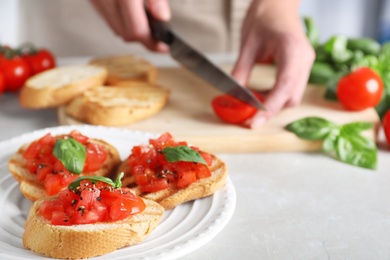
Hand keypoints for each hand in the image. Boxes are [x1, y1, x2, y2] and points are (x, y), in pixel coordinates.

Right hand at [89, 0, 170, 51]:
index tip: (164, 47)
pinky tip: (129, 10)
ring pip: (116, 28)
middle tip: (157, 33)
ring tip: (145, 17)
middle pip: (126, 34)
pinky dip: (120, 18)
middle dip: (144, 37)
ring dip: (131, 29)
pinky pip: (106, 16)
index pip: (137, 31)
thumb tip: (163, 18)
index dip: (152, 43)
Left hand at [231, 0, 314, 128]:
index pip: (285, 86)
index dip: (270, 107)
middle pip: (292, 96)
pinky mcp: (301, 66)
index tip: (255, 122)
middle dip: (271, 110)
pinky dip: (276, 96)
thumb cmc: (264, 16)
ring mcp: (305, 63)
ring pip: (293, 96)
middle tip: (249, 118)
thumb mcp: (247, 44)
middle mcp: (304, 59)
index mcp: (292, 50)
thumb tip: (232, 96)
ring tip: (252, 104)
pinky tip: (260, 95)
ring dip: (273, 104)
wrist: (278, 3)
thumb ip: (241, 71)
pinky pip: (291, 89)